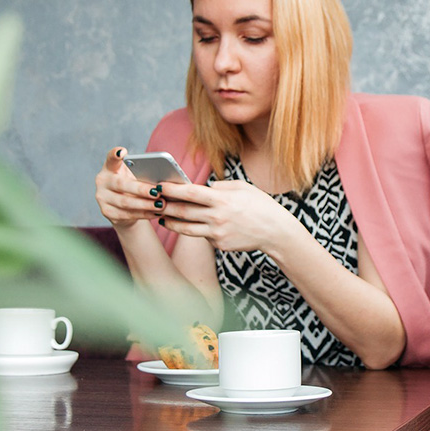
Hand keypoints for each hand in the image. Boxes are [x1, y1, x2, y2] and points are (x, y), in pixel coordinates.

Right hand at [95, 147, 160, 229]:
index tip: (122, 152)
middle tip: (157, 191)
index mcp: (110, 168)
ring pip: (125, 202)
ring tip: (161, 204)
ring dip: (145, 204)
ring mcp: (102, 197)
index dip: (115, 154)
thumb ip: (143, 173)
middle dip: (141, 189)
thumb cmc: (133, 187)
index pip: (111, 158)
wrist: (124, 208)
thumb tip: (164, 176)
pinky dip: (144, 214)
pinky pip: (127, 214)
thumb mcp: (136, 176)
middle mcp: (103, 181)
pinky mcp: (107, 212)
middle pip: (121, 184)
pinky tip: (156, 213)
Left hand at [156, 179, 297, 253]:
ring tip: (163, 216)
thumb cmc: (260, 206)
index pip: (190, 193)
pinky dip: (196, 230)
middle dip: (166, 205)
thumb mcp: (243, 188)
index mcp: (222, 199)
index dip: (172, 189)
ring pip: (186, 228)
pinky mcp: (220, 245)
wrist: (275, 232)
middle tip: (154, 200)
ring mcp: (217, 233)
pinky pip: (203, 236)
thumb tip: (204, 187)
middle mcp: (217, 217)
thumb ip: (221, 186)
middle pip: (183, 211)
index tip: (159, 185)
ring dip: (171, 222)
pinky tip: (191, 225)